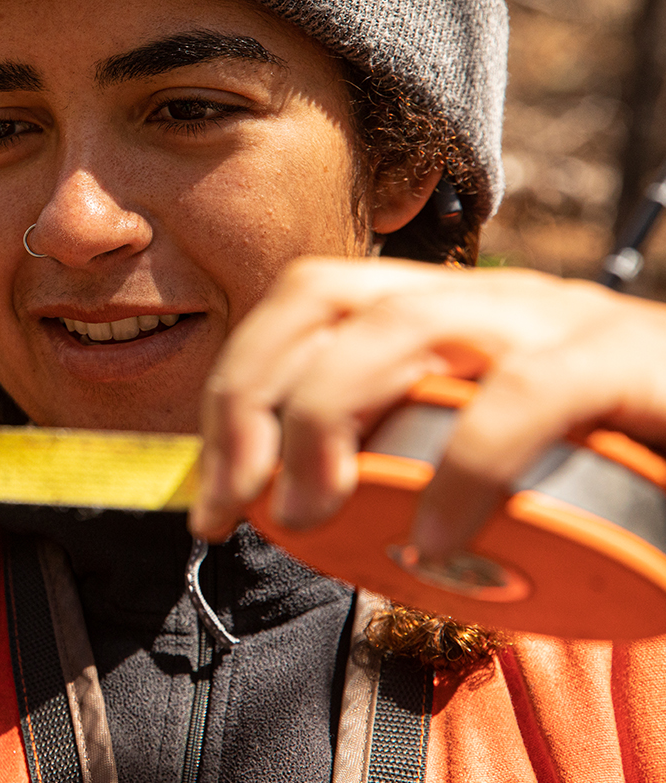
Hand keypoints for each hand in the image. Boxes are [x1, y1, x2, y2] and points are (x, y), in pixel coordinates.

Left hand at [190, 257, 665, 562]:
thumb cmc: (622, 468)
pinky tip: (431, 541)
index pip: (304, 303)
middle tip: (236, 505)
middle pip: (326, 298)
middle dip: (252, 397)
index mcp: (449, 315)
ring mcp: (559, 321)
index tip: (213, 495)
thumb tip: (309, 519)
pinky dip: (461, 468)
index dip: (236, 388)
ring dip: (327, 418)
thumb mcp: (492, 457)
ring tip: (308, 516)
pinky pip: (524, 397)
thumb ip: (410, 465)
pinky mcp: (627, 364)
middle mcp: (491, 299)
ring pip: (404, 327)